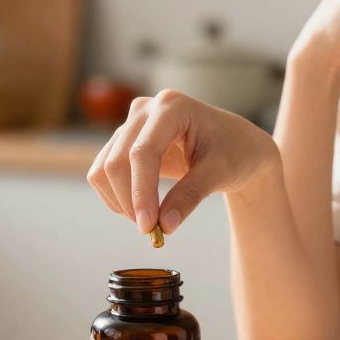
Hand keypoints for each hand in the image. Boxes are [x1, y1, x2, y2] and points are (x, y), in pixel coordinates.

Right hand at [87, 89, 280, 233]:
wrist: (235, 144)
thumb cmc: (234, 152)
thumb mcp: (219, 174)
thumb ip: (190, 196)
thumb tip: (164, 226)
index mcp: (172, 107)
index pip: (143, 152)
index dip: (141, 192)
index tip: (148, 227)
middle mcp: (145, 109)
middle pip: (117, 161)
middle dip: (130, 202)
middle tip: (152, 232)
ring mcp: (131, 124)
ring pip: (104, 169)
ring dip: (120, 202)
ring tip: (151, 222)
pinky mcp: (124, 141)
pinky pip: (104, 173)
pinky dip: (116, 197)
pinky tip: (142, 210)